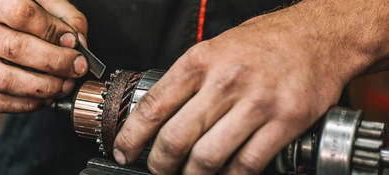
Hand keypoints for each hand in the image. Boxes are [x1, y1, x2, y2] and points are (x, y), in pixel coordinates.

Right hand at [0, 0, 87, 112]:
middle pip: (14, 48)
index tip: (74, 44)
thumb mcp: (47, 5)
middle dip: (53, 62)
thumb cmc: (23, 15)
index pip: (21, 14)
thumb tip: (76, 45)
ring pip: (5, 80)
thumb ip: (66, 20)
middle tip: (76, 68)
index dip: (52, 31)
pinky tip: (46, 98)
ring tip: (64, 85)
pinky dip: (27, 104)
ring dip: (42, 87)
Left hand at [112, 1, 384, 173]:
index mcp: (200, 61)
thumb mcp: (215, 49)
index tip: (124, 152)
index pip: (154, 106)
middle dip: (159, 165)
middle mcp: (225, 81)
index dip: (132, 137)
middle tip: (157, 170)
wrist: (319, 36)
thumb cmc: (264, 42)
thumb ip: (187, 81)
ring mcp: (256, 103)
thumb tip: (157, 117)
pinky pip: (247, 164)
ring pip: (207, 158)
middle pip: (176, 138)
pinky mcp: (285, 122)